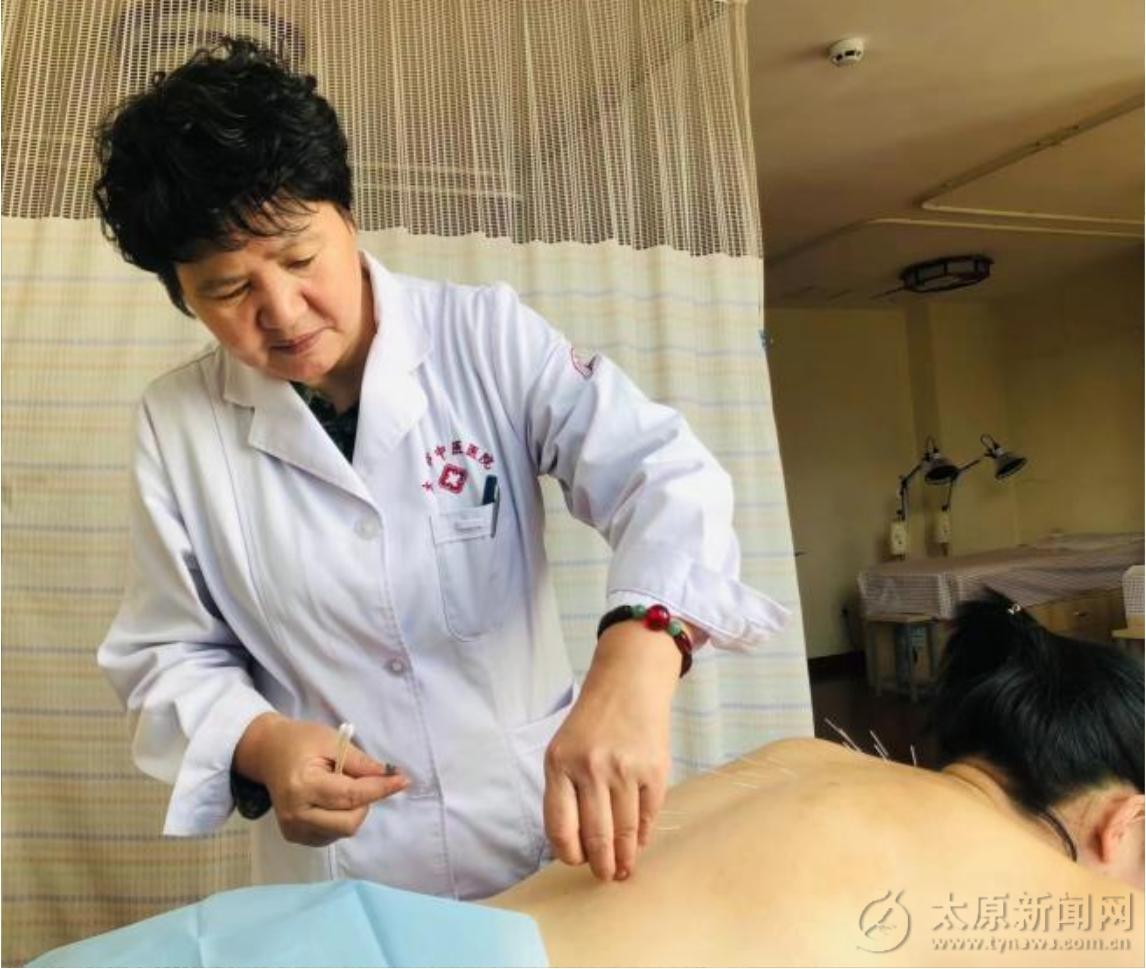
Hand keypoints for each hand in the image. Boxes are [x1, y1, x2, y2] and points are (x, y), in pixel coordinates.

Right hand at [233, 714, 408, 846]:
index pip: (351, 796)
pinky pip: (332, 835)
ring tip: (340, 786)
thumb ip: (360, 762)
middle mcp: (295, 814)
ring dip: (354, 811)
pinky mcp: (295, 837)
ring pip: (342, 831)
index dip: (380, 788)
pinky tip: (332, 800)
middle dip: (365, 803)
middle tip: (362, 780)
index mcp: (302, 786)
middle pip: (349, 823)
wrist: (268, 752)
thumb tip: (390, 776)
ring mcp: (293, 829)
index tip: (403, 780)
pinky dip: (341, 818)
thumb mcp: (332, 741)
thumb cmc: (301, 741)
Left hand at [543, 621, 679, 880]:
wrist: (628, 684)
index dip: (569, 854)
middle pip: (595, 836)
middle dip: (601, 865)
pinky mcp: (654, 770)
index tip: (577, 862)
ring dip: (625, 857)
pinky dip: (643, 834)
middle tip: (605, 876)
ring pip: (624, 831)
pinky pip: (648, 815)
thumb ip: (564, 793)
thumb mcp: (562, 750)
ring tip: (624, 869)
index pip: (560, 827)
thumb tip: (577, 846)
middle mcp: (590, 769)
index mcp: (560, 765)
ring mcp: (624, 770)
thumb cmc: (591, 723)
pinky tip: (639, 842)